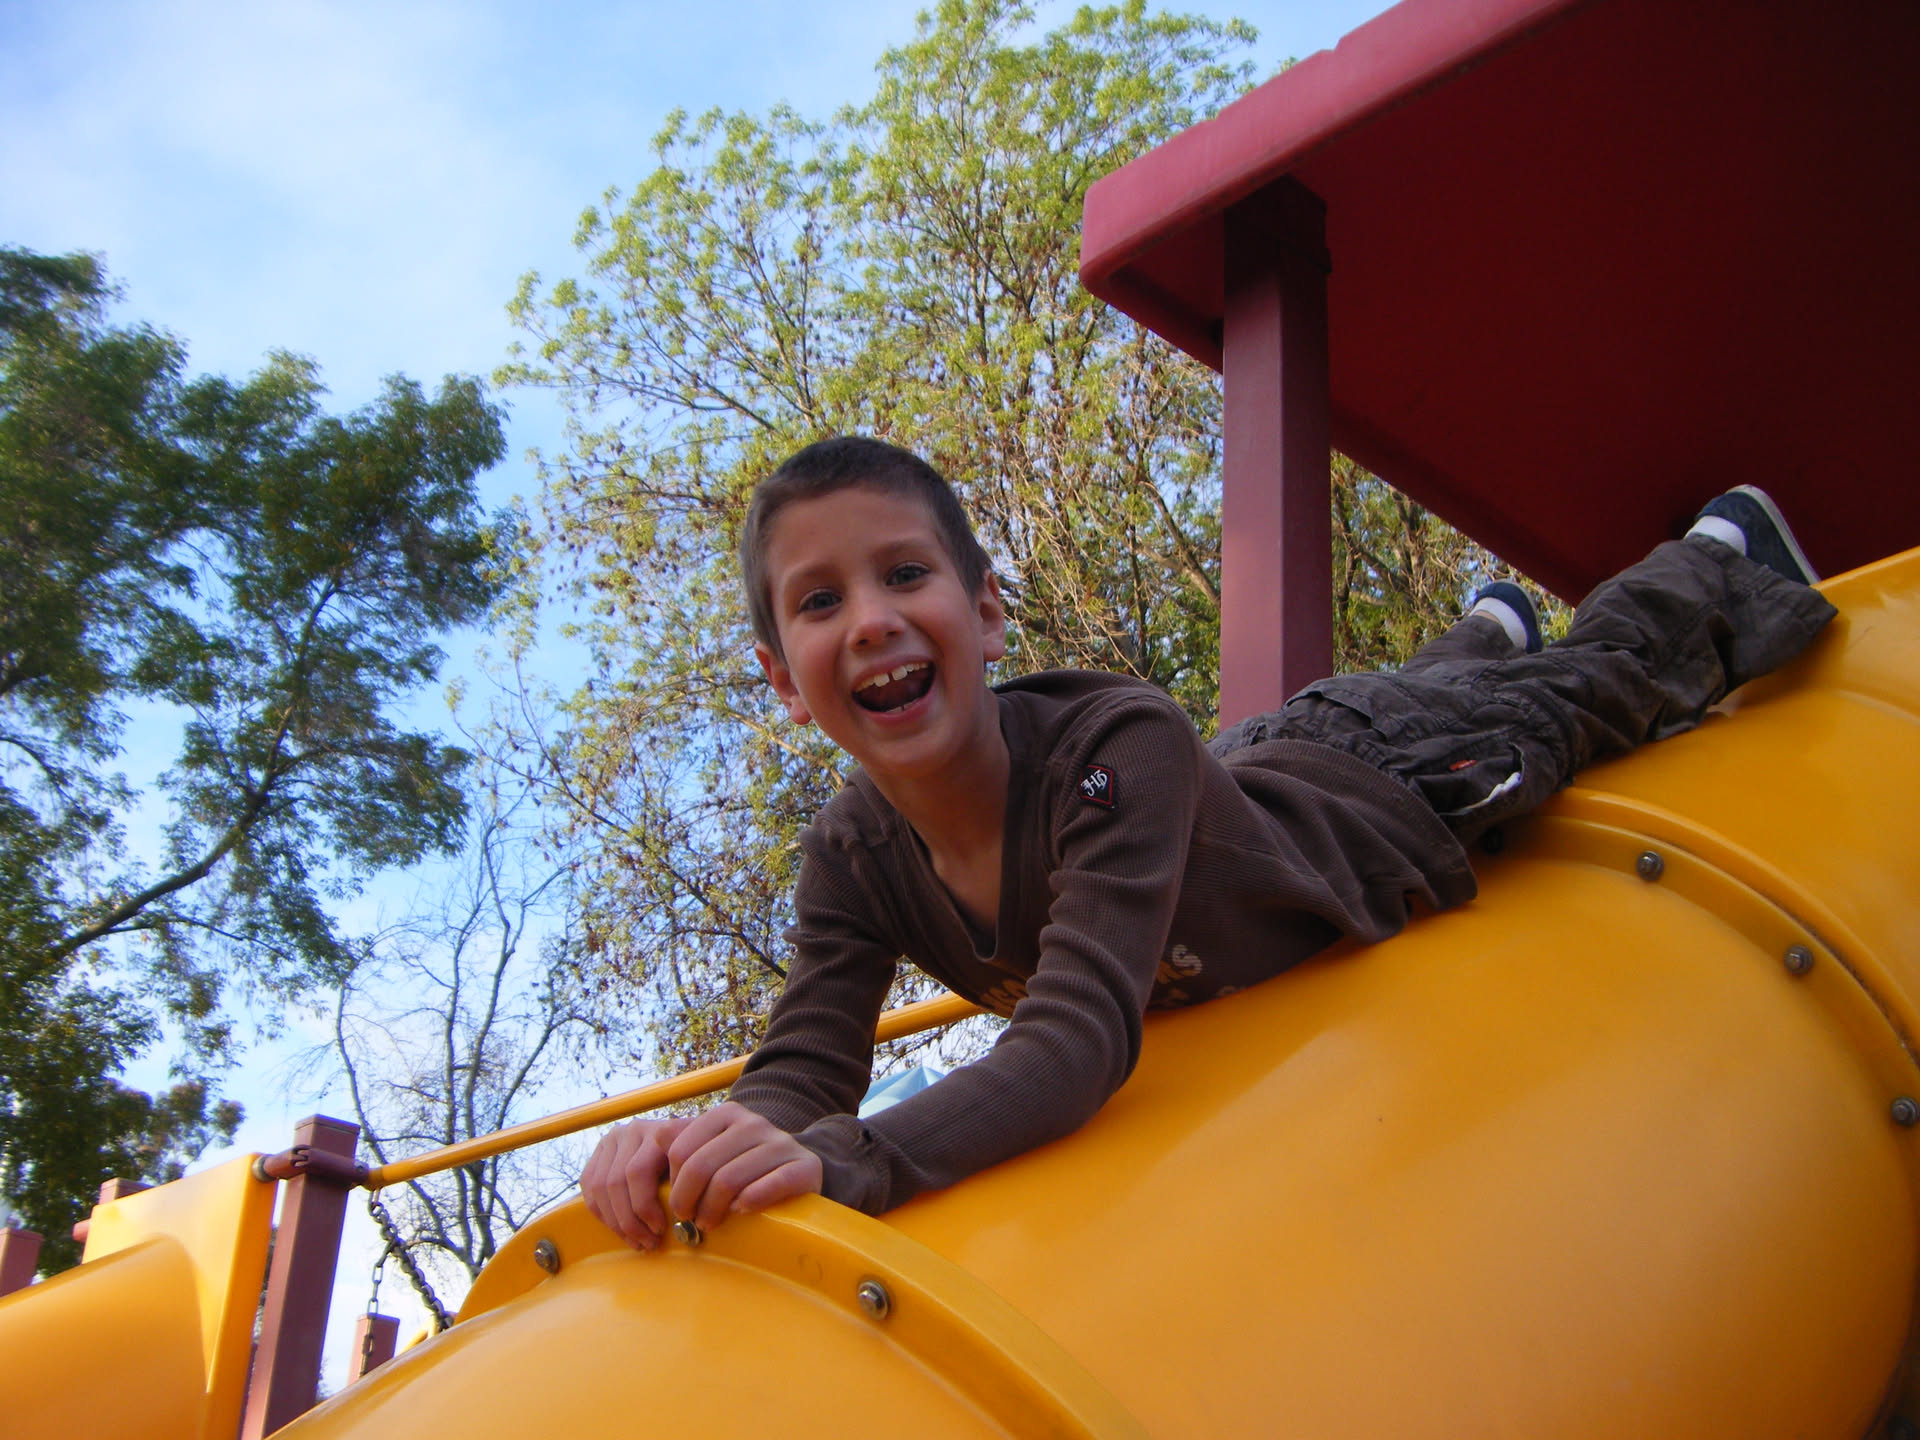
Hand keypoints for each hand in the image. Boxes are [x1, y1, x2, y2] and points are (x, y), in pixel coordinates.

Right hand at [580, 1114, 692, 1250]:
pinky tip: (620, 1229)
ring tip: (636, 1241)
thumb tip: (685, 1214)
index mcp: (659, 1130)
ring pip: (600, 1188)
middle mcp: (633, 1130)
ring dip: (615, 1222)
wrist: (686, 1137)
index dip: (645, 1207)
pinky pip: (589, 1185)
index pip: (637, 1173)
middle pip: (616, 1183)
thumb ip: (696, 1176)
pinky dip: (601, 1213)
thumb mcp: (704, 1161)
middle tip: (649, 1243)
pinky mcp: (599, 1151)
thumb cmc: (699, 1158)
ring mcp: (613, 1139)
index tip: (661, 1229)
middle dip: (630, 1221)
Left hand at [666, 1101, 822, 1231]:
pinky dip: (748, 1203)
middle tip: (688, 1220)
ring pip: (728, 1180)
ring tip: (709, 1224)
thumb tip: (657, 1136)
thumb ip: (684, 1143)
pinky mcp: (805, 1166)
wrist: (797, 1170)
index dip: (674, 1184)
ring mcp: (781, 1142)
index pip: (682, 1150)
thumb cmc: (745, 1166)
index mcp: (727, 1113)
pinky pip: (768, 1187)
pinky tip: (740, 1212)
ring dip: (712, 1210)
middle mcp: (754, 1122)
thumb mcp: (714, 1149)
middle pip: (701, 1166)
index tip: (677, 1206)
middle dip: (687, 1201)